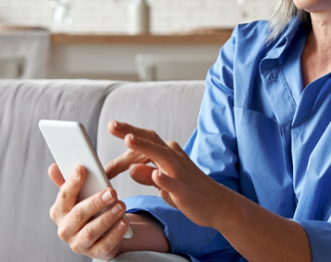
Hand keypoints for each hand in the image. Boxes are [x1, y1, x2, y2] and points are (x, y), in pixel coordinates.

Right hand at [47, 164, 129, 260]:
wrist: (99, 236)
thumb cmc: (87, 211)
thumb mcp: (78, 196)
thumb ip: (68, 182)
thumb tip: (53, 167)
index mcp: (59, 212)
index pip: (64, 196)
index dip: (72, 183)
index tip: (82, 169)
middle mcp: (65, 229)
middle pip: (79, 215)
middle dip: (96, 202)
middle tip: (112, 191)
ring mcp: (78, 243)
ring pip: (91, 231)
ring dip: (107, 218)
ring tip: (121, 205)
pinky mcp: (94, 253)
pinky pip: (104, 244)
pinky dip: (114, 234)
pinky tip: (123, 223)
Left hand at [108, 120, 231, 228]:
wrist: (218, 205)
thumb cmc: (189, 192)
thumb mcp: (163, 183)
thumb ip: (147, 175)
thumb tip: (131, 168)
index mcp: (168, 154)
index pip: (144, 143)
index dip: (126, 137)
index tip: (111, 127)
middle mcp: (174, 158)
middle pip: (151, 141)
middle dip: (131, 132)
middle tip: (112, 125)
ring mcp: (180, 173)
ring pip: (161, 156)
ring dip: (145, 147)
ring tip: (128, 140)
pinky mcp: (185, 191)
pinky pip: (174, 184)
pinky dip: (164, 179)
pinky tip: (155, 175)